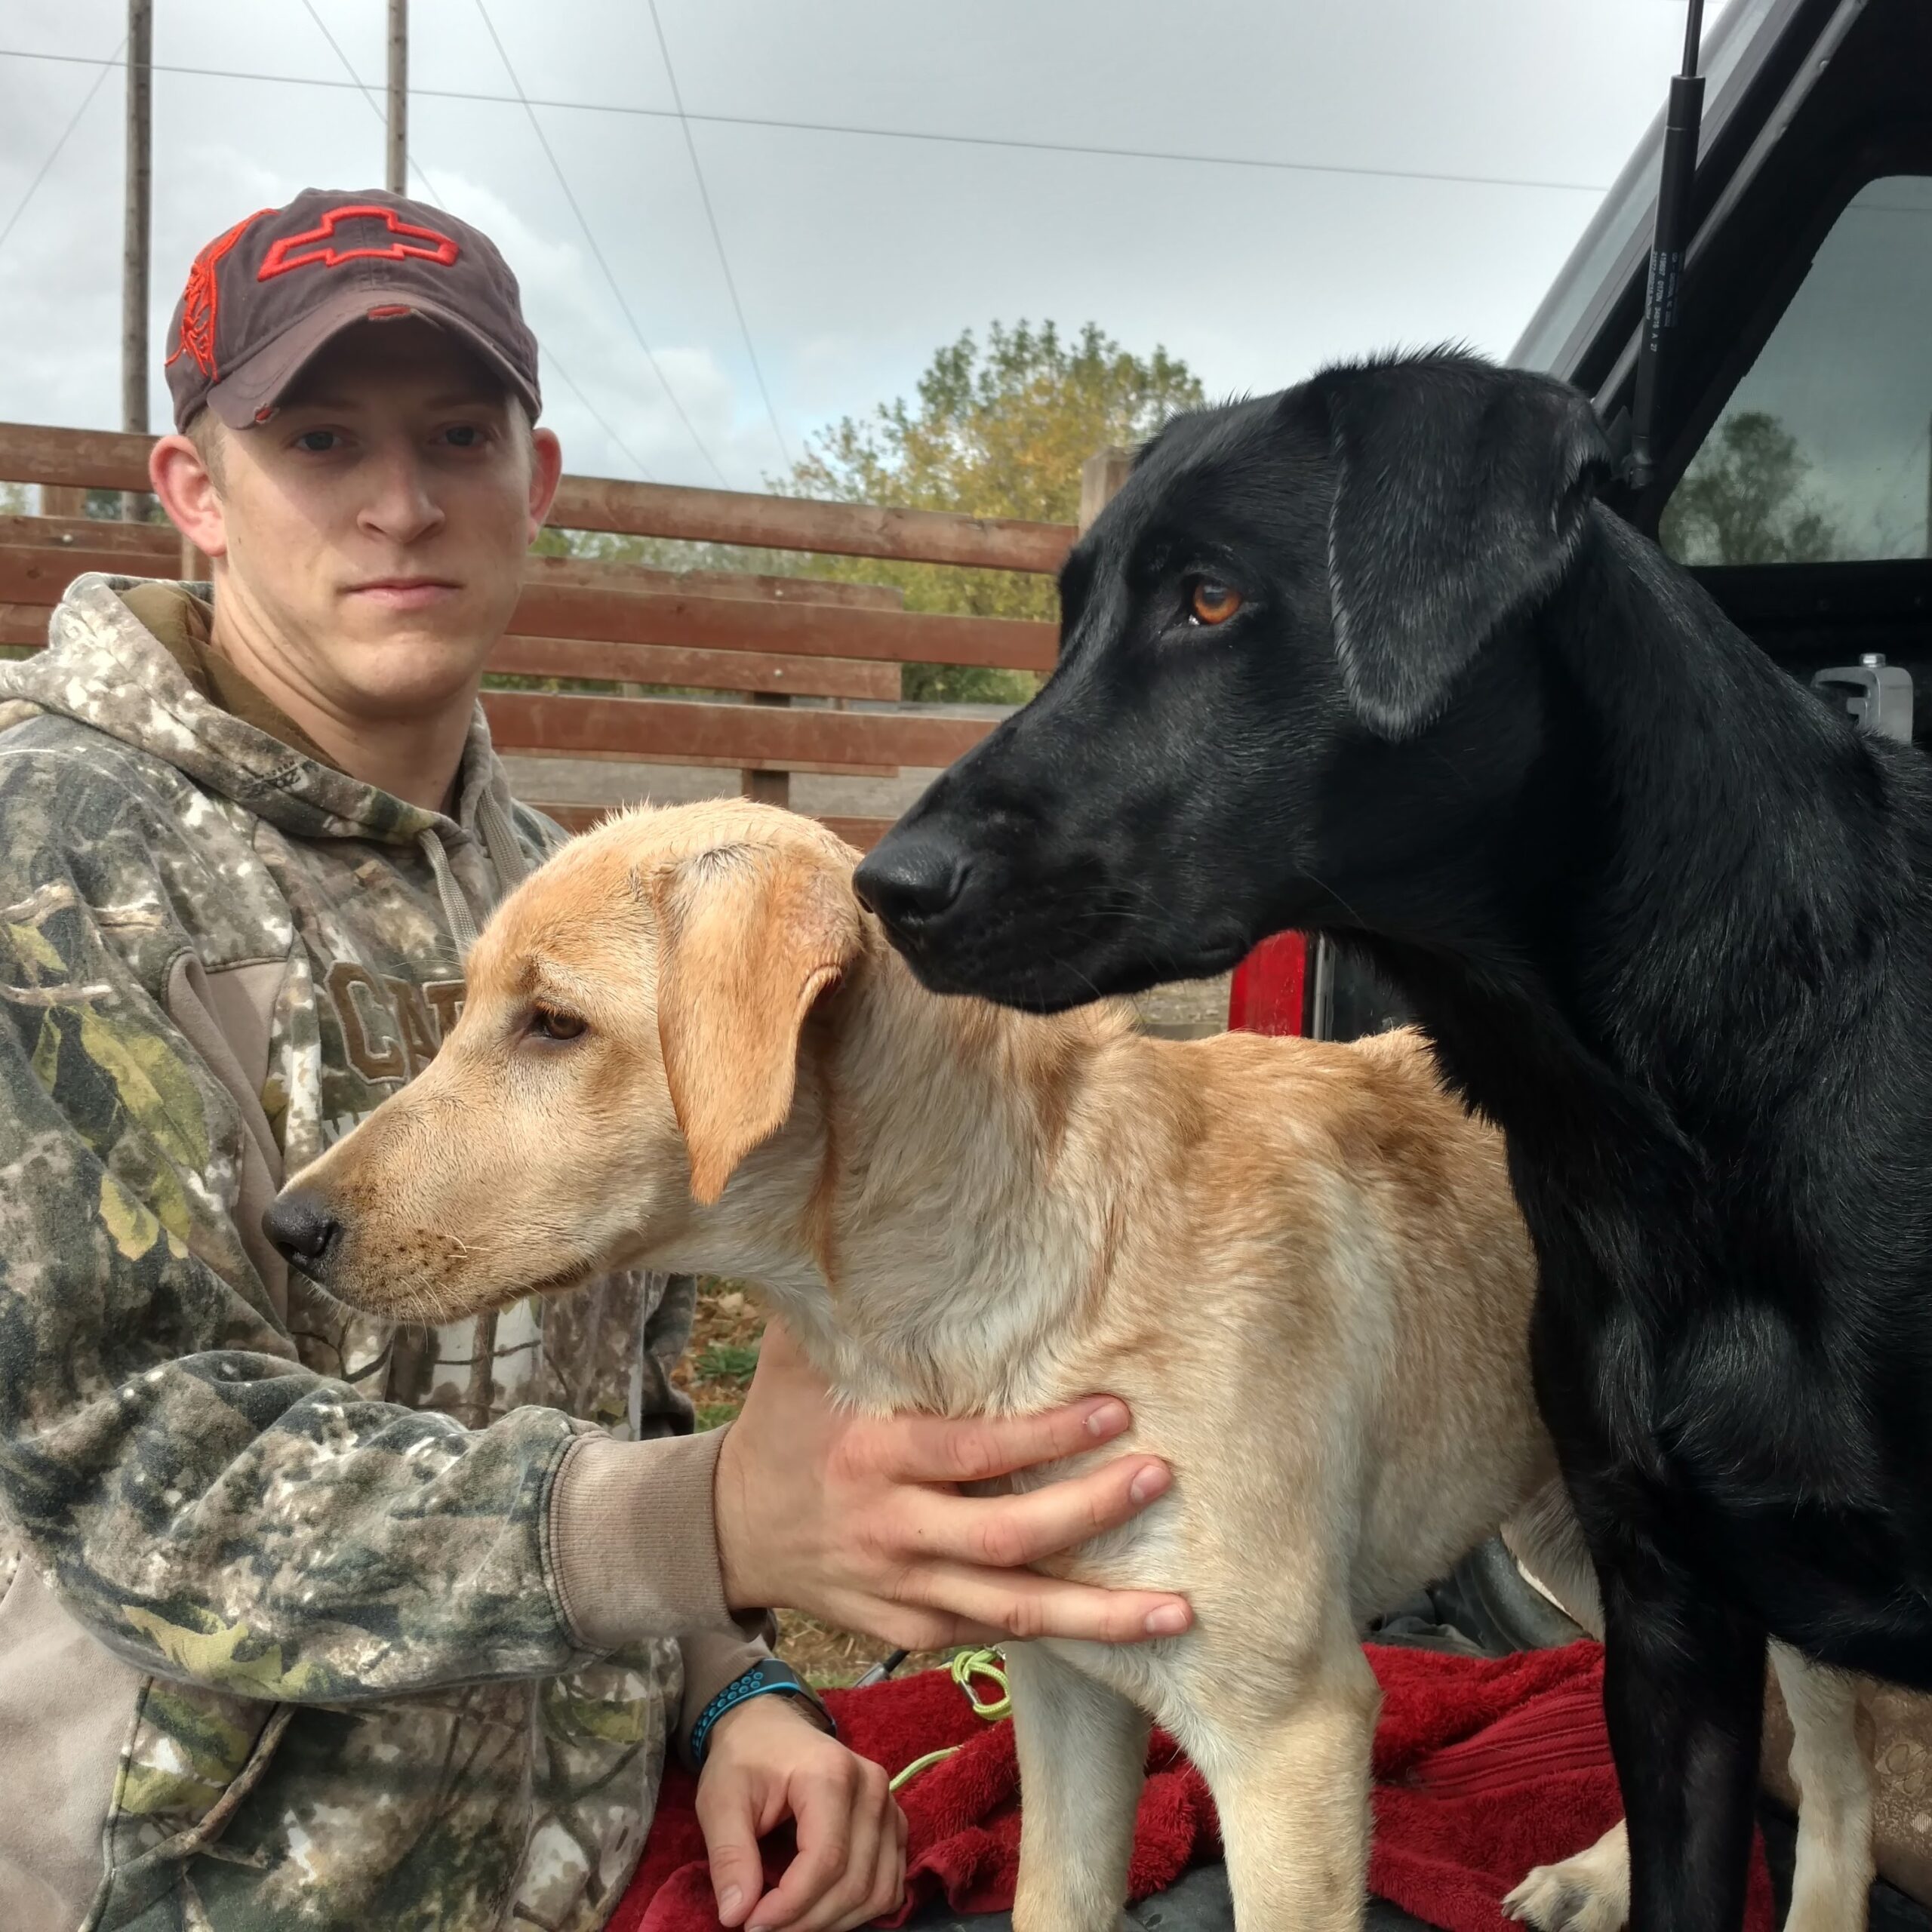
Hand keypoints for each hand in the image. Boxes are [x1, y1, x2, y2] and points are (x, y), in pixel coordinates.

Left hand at [696, 1692, 904, 1931]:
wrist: (768, 1727)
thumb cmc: (744, 1760)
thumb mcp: (720, 1800)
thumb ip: (729, 1856)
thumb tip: (736, 1916)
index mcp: (830, 1774)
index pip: (826, 1860)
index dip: (790, 1906)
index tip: (750, 1923)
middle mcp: (871, 1787)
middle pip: (854, 1882)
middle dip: (806, 1920)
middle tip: (762, 1927)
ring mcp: (889, 1805)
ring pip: (878, 1891)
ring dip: (834, 1922)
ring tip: (790, 1922)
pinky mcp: (894, 1822)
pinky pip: (891, 1885)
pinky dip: (861, 1910)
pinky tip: (823, 1909)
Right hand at [714, 1321, 1191, 1649]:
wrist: (730, 1531)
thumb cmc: (782, 1427)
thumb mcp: (797, 1360)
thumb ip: (843, 1303)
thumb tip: (875, 1217)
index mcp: (872, 1458)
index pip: (973, 1451)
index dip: (1046, 1439)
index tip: (1115, 1411)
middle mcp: (892, 1530)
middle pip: (1005, 1537)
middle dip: (1088, 1513)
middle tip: (1158, 1478)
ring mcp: (903, 1589)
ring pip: (1012, 1610)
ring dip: (1097, 1614)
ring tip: (1177, 1608)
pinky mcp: (912, 1626)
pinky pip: (991, 1634)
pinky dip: (1055, 1633)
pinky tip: (1119, 1628)